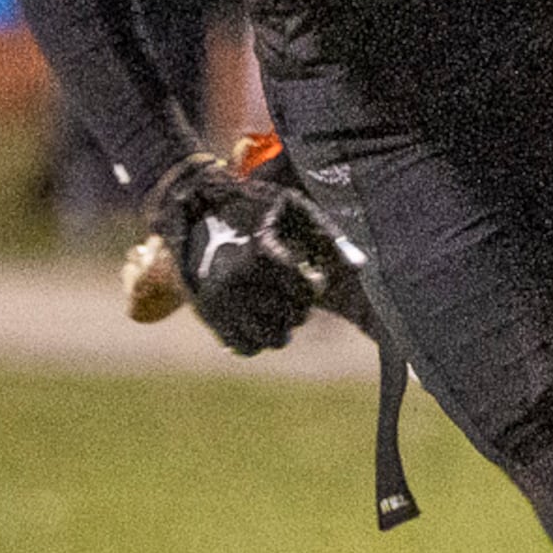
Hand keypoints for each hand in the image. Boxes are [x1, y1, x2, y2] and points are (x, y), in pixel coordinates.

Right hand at [144, 154, 349, 355]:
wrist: (191, 209)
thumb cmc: (251, 206)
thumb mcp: (292, 208)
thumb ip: (327, 236)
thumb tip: (360, 265)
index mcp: (261, 254)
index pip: (306, 291)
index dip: (315, 285)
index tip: (310, 275)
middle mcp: (238, 281)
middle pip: (291, 317)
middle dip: (300, 306)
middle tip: (293, 290)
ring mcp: (219, 301)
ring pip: (269, 339)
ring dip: (283, 328)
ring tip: (280, 308)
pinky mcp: (205, 313)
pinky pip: (241, 346)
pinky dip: (258, 341)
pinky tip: (262, 322)